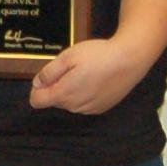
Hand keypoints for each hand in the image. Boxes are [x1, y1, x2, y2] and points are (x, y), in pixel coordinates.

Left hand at [29, 38, 152, 114]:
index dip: (37, 88)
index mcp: (63, 95)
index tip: (48, 76)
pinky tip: (95, 79)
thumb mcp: (67, 57)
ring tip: (86, 72)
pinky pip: (84, 104)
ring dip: (71, 90)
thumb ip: (49, 72)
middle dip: (56, 86)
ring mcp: (90, 109)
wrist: (130, 60)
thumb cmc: (97, 55)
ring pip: (70, 102)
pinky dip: (84, 94)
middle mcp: (75, 107)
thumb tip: (36, 84)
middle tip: (71, 68)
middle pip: (54, 100)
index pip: (37, 101)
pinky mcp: (102, 108)